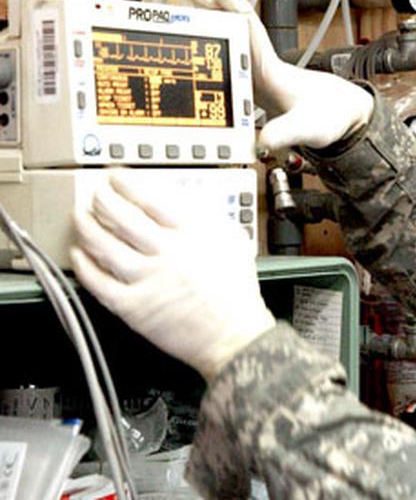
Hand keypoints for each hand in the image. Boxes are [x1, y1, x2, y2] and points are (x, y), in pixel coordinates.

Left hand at [71, 172, 275, 380]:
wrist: (234, 335)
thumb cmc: (237, 294)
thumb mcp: (234, 242)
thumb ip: (208, 219)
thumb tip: (184, 202)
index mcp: (192, 234)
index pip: (150, 199)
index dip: (126, 184)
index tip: (116, 178)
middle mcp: (167, 253)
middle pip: (122, 217)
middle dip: (102, 199)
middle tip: (96, 193)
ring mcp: (148, 280)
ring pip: (103, 246)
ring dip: (86, 227)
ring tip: (81, 218)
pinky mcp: (134, 307)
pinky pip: (99, 283)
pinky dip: (84, 267)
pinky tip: (80, 257)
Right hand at [187, 0, 373, 150]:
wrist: (342, 119)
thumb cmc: (330, 117)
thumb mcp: (309, 128)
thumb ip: (287, 132)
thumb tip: (263, 140)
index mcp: (270, 69)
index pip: (250, 31)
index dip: (234, 11)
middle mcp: (260, 67)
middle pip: (232, 30)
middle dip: (210, 8)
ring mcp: (254, 74)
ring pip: (226, 43)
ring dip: (207, 24)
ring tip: (184, 5)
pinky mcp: (252, 85)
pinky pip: (225, 61)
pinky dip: (209, 49)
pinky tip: (194, 44)